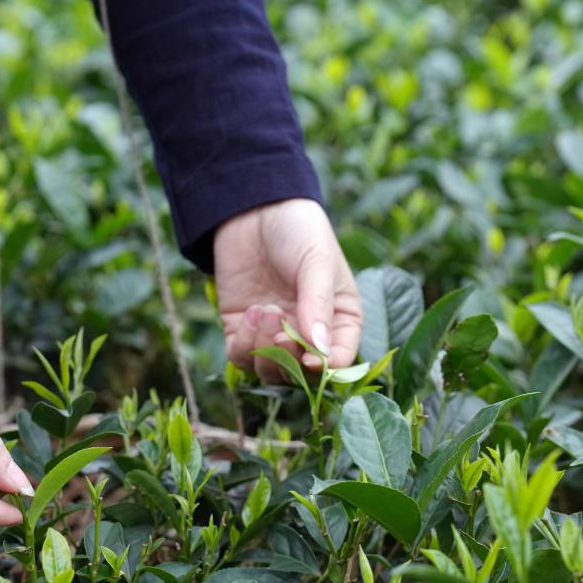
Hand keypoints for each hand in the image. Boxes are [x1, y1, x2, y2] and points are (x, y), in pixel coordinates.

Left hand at [215, 198, 362, 380]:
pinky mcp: (243, 330)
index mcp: (340, 320)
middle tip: (282, 330)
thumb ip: (318, 305)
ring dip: (266, 350)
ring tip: (265, 310)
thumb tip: (317, 349)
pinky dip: (244, 343)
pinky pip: (241, 357)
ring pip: (270, 371)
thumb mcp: (317, 262)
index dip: (327, 367)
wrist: (253, 208)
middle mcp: (308, 334)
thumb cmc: (299, 231)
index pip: (340, 358)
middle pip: (303, 374)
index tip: (312, 359)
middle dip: (290, 359)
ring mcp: (274, 334)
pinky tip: (252, 310)